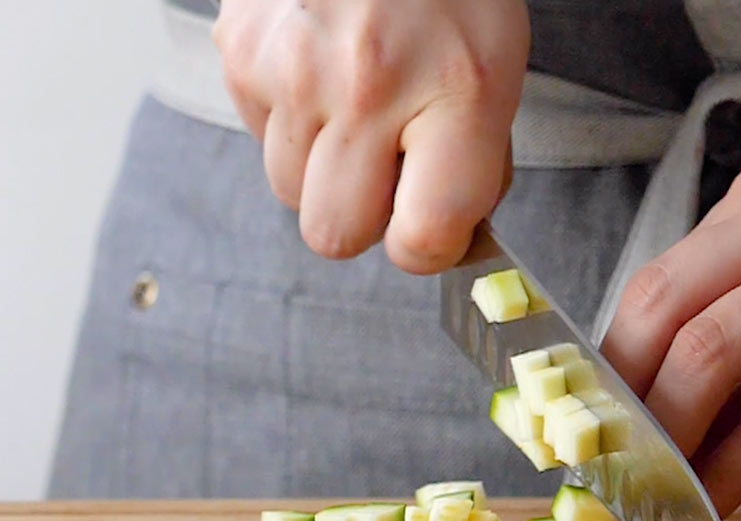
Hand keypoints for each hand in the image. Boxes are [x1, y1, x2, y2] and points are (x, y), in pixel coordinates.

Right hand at [212, 0, 527, 272]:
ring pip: (289, 192)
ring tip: (354, 110)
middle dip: (363, 219)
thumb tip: (436, 238)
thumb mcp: (498, 69)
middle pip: (334, 235)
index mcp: (457, 92)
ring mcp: (295, 69)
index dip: (427, 248)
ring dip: (322, 172)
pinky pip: (259, 138)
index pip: (421, 238)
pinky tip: (321, 77)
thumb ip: (473, 165)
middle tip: (386, 171)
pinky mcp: (242, 53)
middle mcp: (369, 86)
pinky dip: (290, 125)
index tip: (430, 229)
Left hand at [601, 165, 740, 516]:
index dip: (607, 363)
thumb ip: (719, 353)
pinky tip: (710, 508)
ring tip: (649, 497)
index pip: (654, 280)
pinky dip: (731, 472)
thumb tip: (624, 426)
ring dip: (669, 442)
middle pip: (667, 307)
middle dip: (625, 403)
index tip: (584, 427)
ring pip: (713, 356)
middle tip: (604, 470)